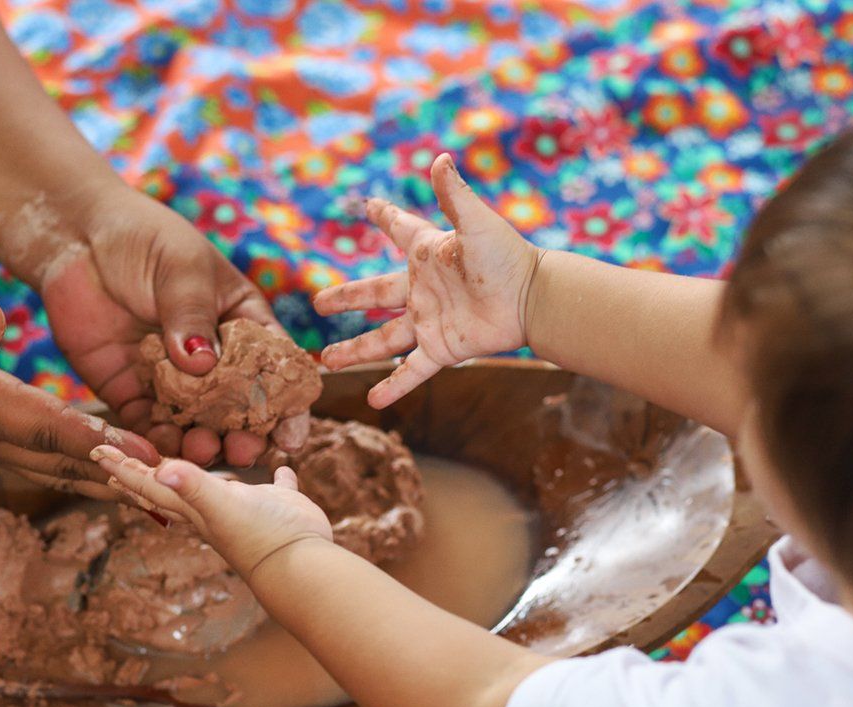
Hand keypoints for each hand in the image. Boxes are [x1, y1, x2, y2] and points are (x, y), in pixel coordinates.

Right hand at [0, 279, 158, 494]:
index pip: (41, 426)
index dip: (94, 441)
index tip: (144, 454)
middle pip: (64, 464)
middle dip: (123, 479)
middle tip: (182, 491)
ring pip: (61, 472)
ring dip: (114, 485)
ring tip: (173, 495)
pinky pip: (51, 465)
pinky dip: (92, 474)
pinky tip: (130, 477)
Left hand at [41, 188, 306, 466]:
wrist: (78, 238)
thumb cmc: (144, 240)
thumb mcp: (182, 268)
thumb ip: (193, 316)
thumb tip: (202, 366)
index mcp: (240, 327)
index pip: (272, 372)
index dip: (286, 407)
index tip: (290, 437)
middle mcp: (210, 361)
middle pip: (236, 410)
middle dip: (243, 436)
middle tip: (242, 451)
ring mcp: (170, 380)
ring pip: (193, 424)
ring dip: (200, 443)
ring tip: (199, 449)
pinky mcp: (129, 390)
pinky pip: (145, 424)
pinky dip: (154, 441)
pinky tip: (159, 448)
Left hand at [88, 444, 332, 579]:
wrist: (301, 566)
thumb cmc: (260, 535)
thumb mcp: (223, 506)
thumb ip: (193, 487)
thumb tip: (162, 468)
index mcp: (196, 509)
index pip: (151, 486)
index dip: (125, 469)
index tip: (98, 453)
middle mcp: (215, 509)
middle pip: (170, 490)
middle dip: (145, 475)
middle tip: (120, 462)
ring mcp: (247, 509)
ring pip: (216, 490)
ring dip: (201, 479)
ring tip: (191, 468)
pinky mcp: (281, 504)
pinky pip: (276, 486)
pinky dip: (278, 475)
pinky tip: (281, 466)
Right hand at [314, 153, 543, 408]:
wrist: (533, 299)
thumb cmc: (507, 256)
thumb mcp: (476, 223)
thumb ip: (453, 195)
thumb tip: (439, 157)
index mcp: (426, 254)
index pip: (398, 229)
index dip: (383, 216)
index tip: (367, 206)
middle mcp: (421, 288)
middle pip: (373, 295)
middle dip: (346, 298)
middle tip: (320, 304)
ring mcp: (428, 320)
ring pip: (382, 339)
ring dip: (355, 350)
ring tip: (327, 361)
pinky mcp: (441, 348)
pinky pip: (411, 370)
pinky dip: (393, 386)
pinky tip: (373, 402)